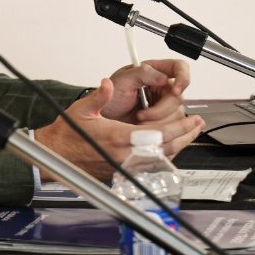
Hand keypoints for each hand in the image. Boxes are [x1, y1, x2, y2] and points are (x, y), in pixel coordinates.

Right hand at [36, 79, 203, 180]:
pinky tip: (170, 145)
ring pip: (161, 157)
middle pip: (166, 147)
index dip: (178, 127)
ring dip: (179, 145)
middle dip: (186, 135)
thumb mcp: (81, 110)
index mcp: (118, 138)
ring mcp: (126, 165)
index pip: (158, 134)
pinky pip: (152, 163)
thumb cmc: (67, 135)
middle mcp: (125, 154)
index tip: (190, 119)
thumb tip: (107, 83)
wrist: (56, 155)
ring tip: (190, 133)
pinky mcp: (124, 170)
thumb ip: (98, 96)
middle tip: (197, 123)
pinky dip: (166, 153)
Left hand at [105, 59, 190, 121]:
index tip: (175, 90)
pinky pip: (173, 125)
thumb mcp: (122, 80)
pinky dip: (158, 128)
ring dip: (158, 120)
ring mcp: (164, 103)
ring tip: (139, 119)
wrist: (104, 117)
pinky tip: (144, 126)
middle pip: (179, 96)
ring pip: (177, 113)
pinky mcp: (163, 119)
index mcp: (153, 71)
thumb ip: (142, 74)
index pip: (179, 68)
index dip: (183, 77)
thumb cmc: (110, 96)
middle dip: (161, 109)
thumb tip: (163, 77)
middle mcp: (161, 86)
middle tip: (143, 113)